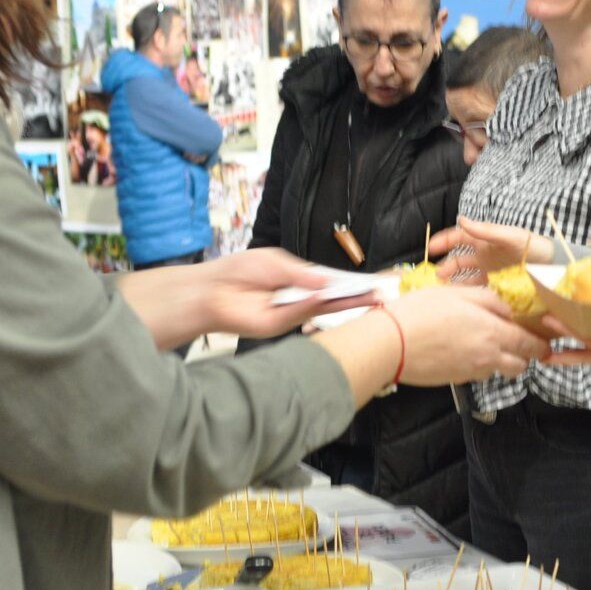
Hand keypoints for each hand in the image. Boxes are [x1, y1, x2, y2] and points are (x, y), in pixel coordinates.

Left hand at [199, 248, 375, 339]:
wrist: (212, 289)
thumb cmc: (239, 271)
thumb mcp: (275, 263)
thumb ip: (301, 273)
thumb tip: (327, 280)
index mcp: (298, 281)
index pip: (329, 283)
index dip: (348, 283)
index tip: (369, 282)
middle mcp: (297, 299)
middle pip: (331, 299)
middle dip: (354, 297)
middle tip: (378, 295)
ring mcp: (290, 313)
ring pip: (321, 310)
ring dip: (343, 304)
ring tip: (366, 298)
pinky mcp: (278, 326)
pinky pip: (299, 316)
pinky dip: (312, 306)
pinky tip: (325, 298)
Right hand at [388, 285, 548, 384]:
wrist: (390, 343)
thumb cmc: (419, 313)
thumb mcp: (457, 294)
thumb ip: (487, 299)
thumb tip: (508, 306)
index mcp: (492, 332)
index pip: (530, 344)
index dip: (541, 343)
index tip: (543, 338)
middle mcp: (487, 357)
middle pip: (521, 365)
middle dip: (525, 355)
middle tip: (518, 341)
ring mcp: (471, 371)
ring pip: (500, 371)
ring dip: (502, 360)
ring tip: (486, 342)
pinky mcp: (456, 380)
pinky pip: (478, 374)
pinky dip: (480, 364)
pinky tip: (463, 349)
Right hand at [430, 216, 551, 283]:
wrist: (554, 269)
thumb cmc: (533, 247)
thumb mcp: (510, 237)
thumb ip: (486, 230)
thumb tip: (462, 219)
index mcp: (485, 241)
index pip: (458, 238)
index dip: (443, 241)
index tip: (430, 249)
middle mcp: (484, 256)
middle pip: (458, 260)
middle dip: (445, 267)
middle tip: (435, 278)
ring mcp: (489, 272)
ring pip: (465, 277)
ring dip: (453, 283)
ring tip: (444, 293)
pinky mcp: (496, 287)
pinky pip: (477, 291)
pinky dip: (467, 295)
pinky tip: (461, 303)